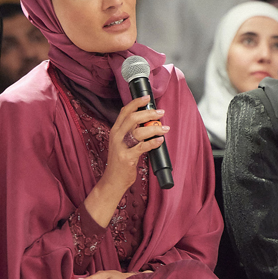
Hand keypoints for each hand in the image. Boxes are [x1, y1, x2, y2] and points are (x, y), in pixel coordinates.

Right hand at [83, 96, 169, 227]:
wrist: (112, 180)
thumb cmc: (121, 162)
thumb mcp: (123, 143)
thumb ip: (132, 132)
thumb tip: (149, 122)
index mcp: (115, 131)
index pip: (125, 111)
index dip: (136, 102)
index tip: (147, 97)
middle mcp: (116, 136)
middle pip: (133, 118)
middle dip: (149, 113)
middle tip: (160, 113)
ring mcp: (120, 147)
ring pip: (138, 132)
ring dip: (154, 128)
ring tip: (165, 128)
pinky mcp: (127, 158)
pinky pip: (142, 147)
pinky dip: (153, 142)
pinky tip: (160, 140)